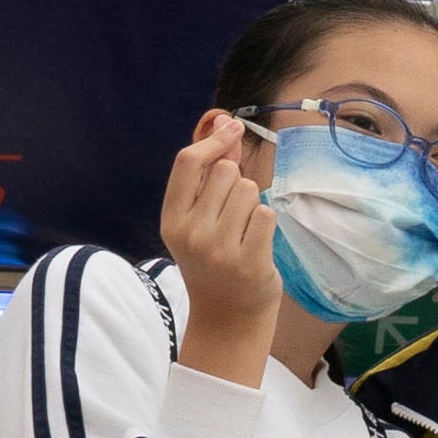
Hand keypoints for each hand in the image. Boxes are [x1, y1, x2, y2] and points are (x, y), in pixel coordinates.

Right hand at [162, 111, 283, 377]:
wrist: (227, 317)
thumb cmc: (213, 259)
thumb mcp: (197, 219)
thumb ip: (209, 173)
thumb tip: (224, 121)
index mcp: (171, 220)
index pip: (188, 162)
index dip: (215, 139)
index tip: (233, 127)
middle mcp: (191, 233)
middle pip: (227, 172)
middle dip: (237, 183)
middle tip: (233, 215)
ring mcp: (219, 250)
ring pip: (250, 191)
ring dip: (252, 205)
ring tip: (243, 232)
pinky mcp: (250, 262)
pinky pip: (267, 214)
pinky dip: (266, 223)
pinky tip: (256, 243)